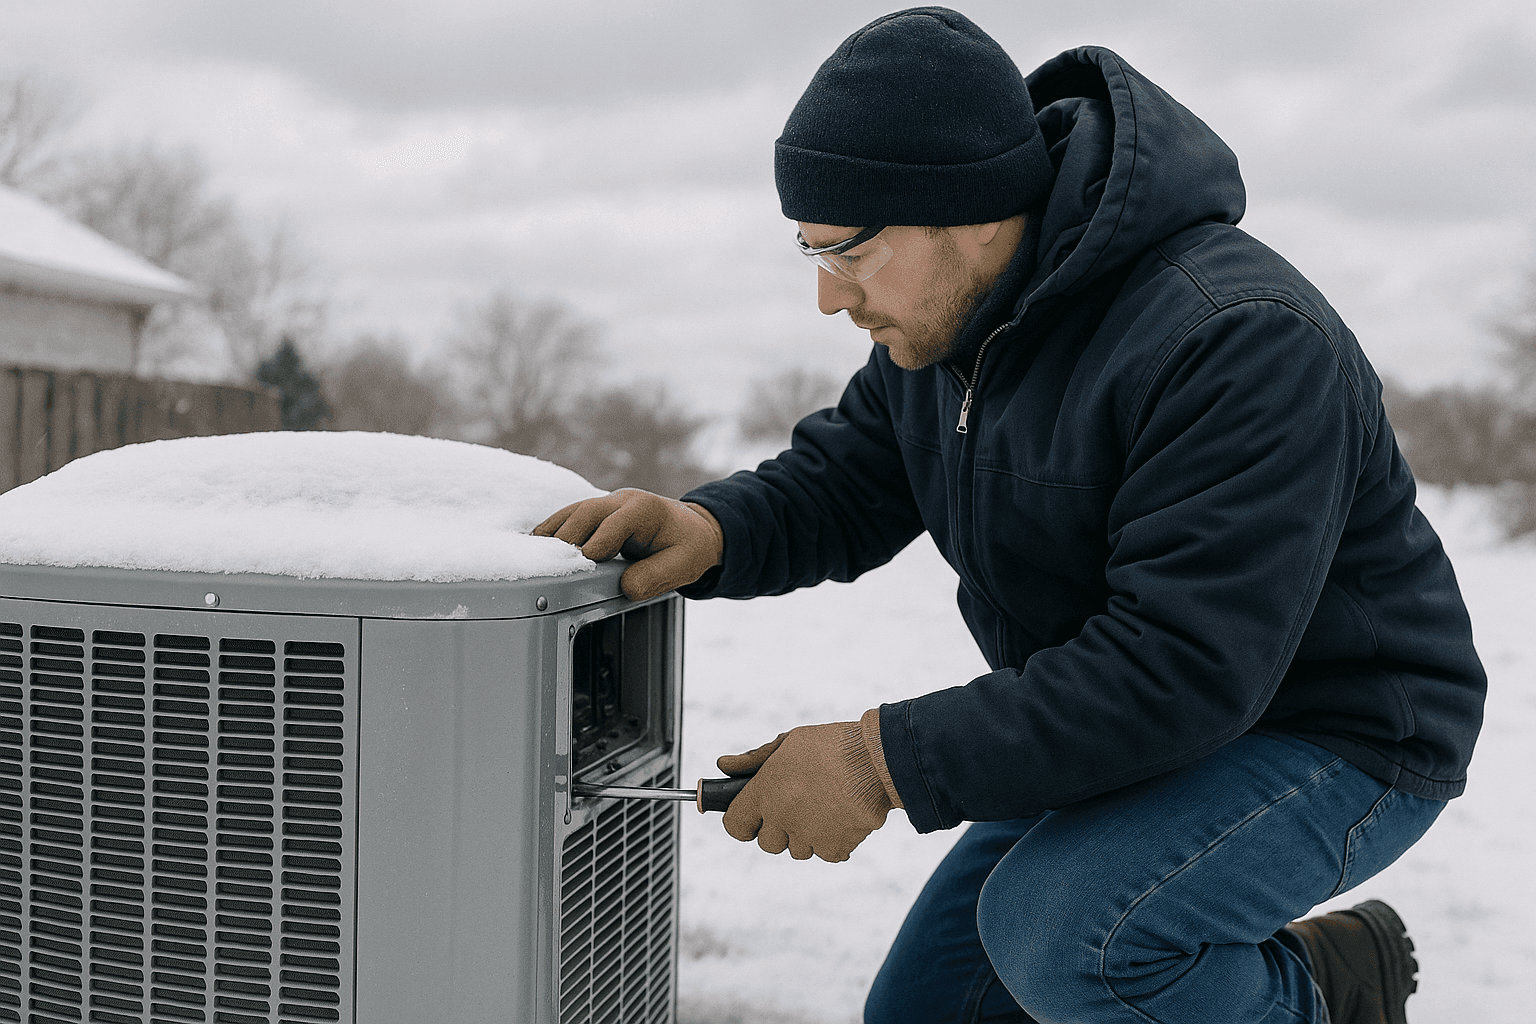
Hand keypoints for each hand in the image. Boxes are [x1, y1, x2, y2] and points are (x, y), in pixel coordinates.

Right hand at [533, 488, 723, 600]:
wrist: (692, 529)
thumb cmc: (689, 546)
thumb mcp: (684, 565)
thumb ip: (655, 577)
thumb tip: (625, 587)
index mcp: (644, 509)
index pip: (614, 523)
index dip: (599, 543)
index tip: (586, 563)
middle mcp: (621, 501)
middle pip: (585, 513)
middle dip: (567, 537)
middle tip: (550, 563)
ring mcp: (606, 504)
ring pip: (571, 512)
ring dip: (552, 533)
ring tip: (534, 556)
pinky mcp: (595, 514)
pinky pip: (568, 518)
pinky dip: (553, 532)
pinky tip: (538, 549)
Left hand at [717, 709, 901, 862]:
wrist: (876, 759)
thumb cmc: (830, 746)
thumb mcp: (787, 742)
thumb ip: (753, 759)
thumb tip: (723, 766)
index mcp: (764, 793)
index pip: (735, 826)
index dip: (743, 822)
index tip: (753, 818)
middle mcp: (782, 818)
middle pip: (768, 843)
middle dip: (779, 829)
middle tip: (797, 806)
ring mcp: (808, 836)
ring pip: (798, 850)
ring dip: (807, 835)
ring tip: (824, 806)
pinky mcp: (834, 847)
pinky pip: (826, 853)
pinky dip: (833, 841)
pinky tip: (842, 816)